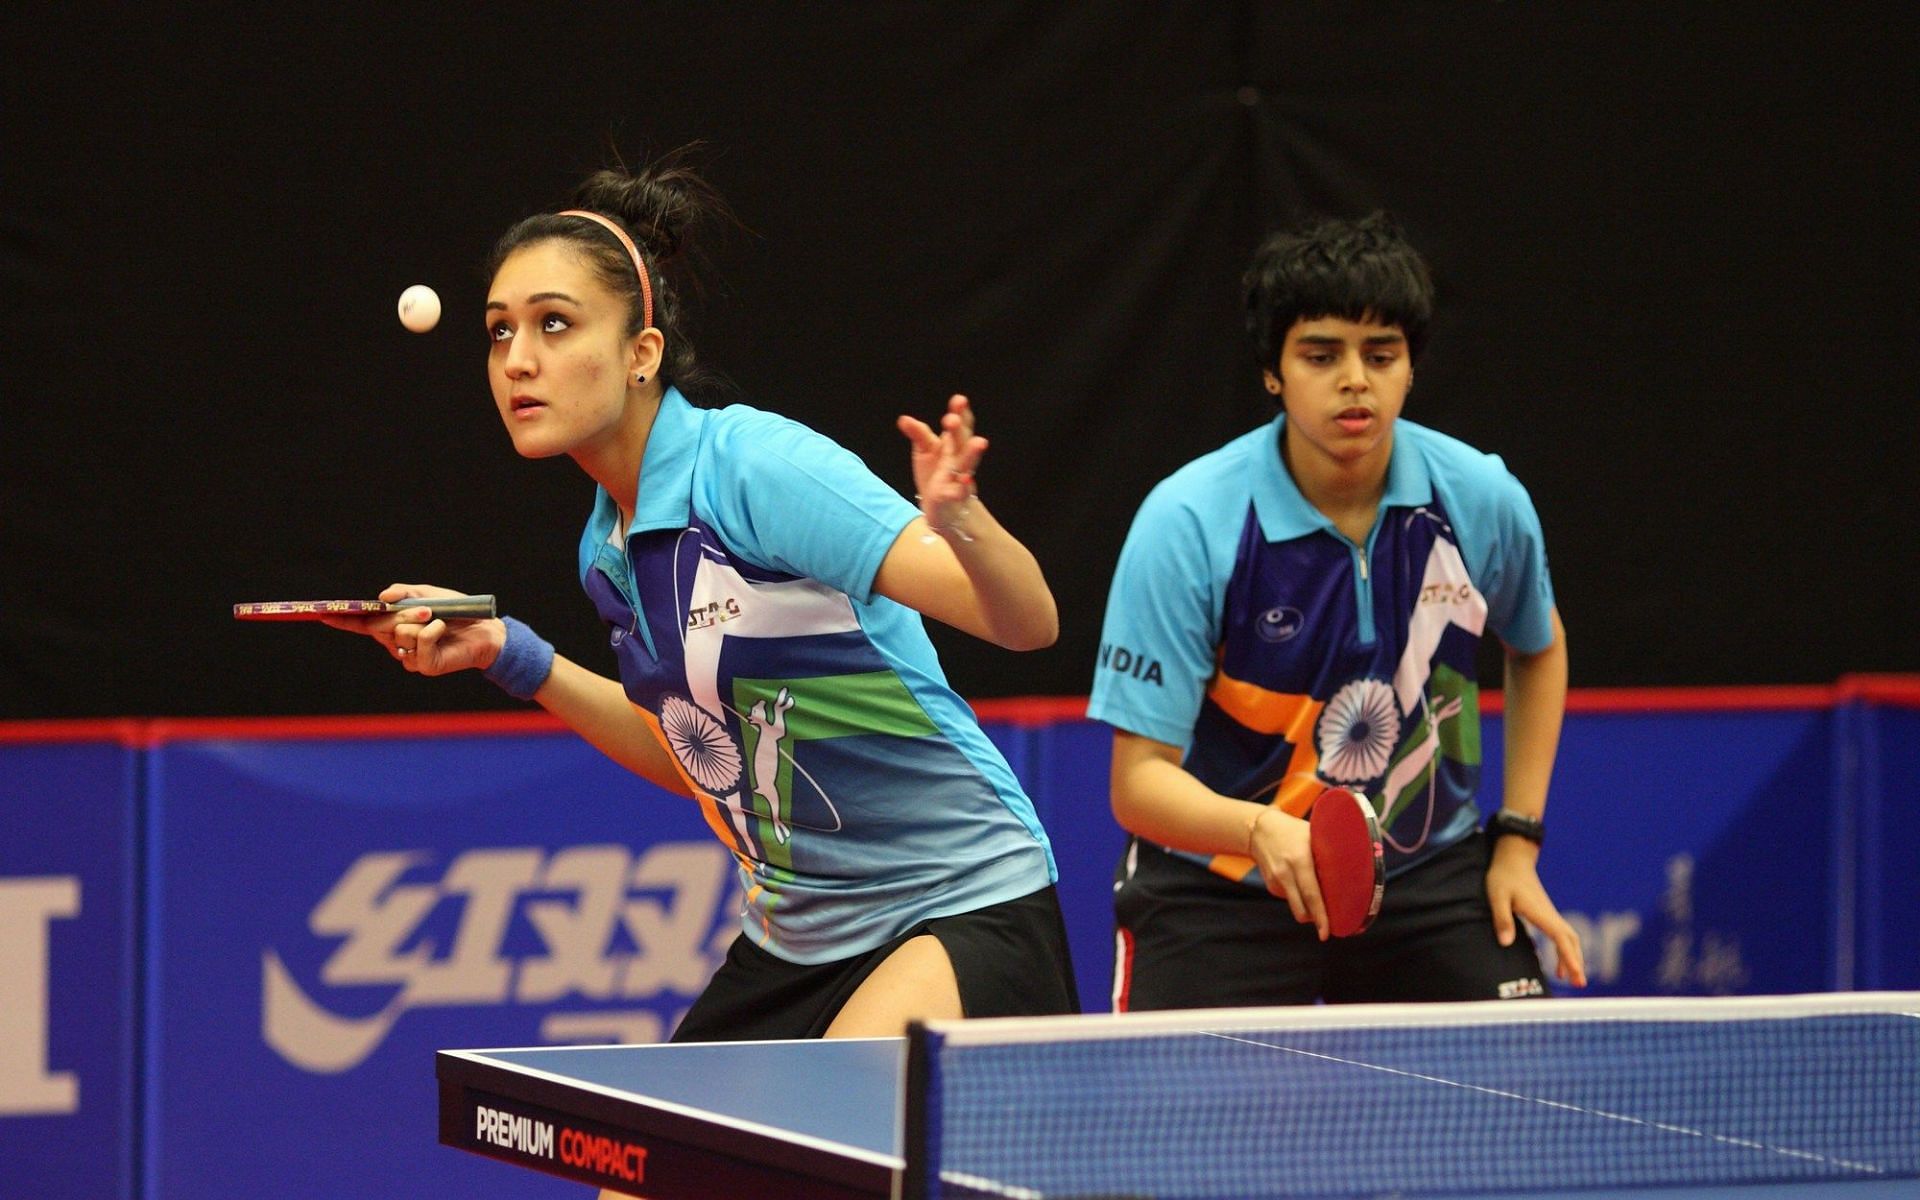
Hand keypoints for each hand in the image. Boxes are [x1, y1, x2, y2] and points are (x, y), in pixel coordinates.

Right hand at [319, 583, 505, 676]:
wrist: (486, 628)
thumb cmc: (456, 612)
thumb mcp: (427, 595)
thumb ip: (404, 594)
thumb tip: (381, 599)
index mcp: (393, 627)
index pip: (362, 625)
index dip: (343, 620)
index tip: (322, 614)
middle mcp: (396, 644)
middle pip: (379, 627)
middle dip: (400, 615)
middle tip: (426, 609)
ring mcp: (409, 657)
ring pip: (399, 635)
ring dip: (420, 622)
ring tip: (439, 619)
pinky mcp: (424, 666)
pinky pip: (419, 642)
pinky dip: (433, 631)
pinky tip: (444, 629)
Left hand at [897, 394, 985, 538]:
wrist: (944, 508)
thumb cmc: (936, 474)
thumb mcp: (926, 451)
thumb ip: (918, 434)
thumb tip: (903, 419)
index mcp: (953, 444)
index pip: (960, 426)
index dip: (961, 413)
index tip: (959, 400)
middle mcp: (959, 458)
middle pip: (962, 442)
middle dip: (959, 430)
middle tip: (953, 419)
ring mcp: (958, 477)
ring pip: (967, 464)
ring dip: (972, 453)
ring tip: (980, 442)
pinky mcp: (953, 496)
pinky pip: (959, 492)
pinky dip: (962, 488)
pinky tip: (964, 481)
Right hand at [1248, 807, 1330, 940]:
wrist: (1258, 830)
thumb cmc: (1293, 831)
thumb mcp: (1312, 835)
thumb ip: (1327, 852)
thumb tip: (1353, 867)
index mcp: (1299, 860)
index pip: (1311, 894)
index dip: (1320, 916)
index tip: (1326, 933)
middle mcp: (1285, 873)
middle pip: (1302, 909)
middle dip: (1316, 921)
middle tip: (1328, 927)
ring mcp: (1275, 881)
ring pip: (1296, 907)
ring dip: (1308, 910)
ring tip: (1318, 901)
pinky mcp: (1271, 885)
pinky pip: (1289, 898)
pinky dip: (1299, 897)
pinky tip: (1300, 882)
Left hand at [1486, 837, 1587, 986]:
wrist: (1513, 859)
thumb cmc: (1504, 877)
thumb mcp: (1497, 896)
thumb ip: (1502, 918)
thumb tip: (1506, 943)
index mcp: (1541, 913)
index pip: (1560, 938)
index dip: (1569, 957)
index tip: (1576, 974)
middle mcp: (1550, 915)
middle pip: (1571, 941)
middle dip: (1577, 962)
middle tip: (1579, 984)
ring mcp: (1550, 914)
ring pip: (1569, 938)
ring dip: (1573, 958)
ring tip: (1571, 979)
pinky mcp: (1546, 914)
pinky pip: (1561, 936)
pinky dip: (1564, 951)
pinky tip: (1556, 965)